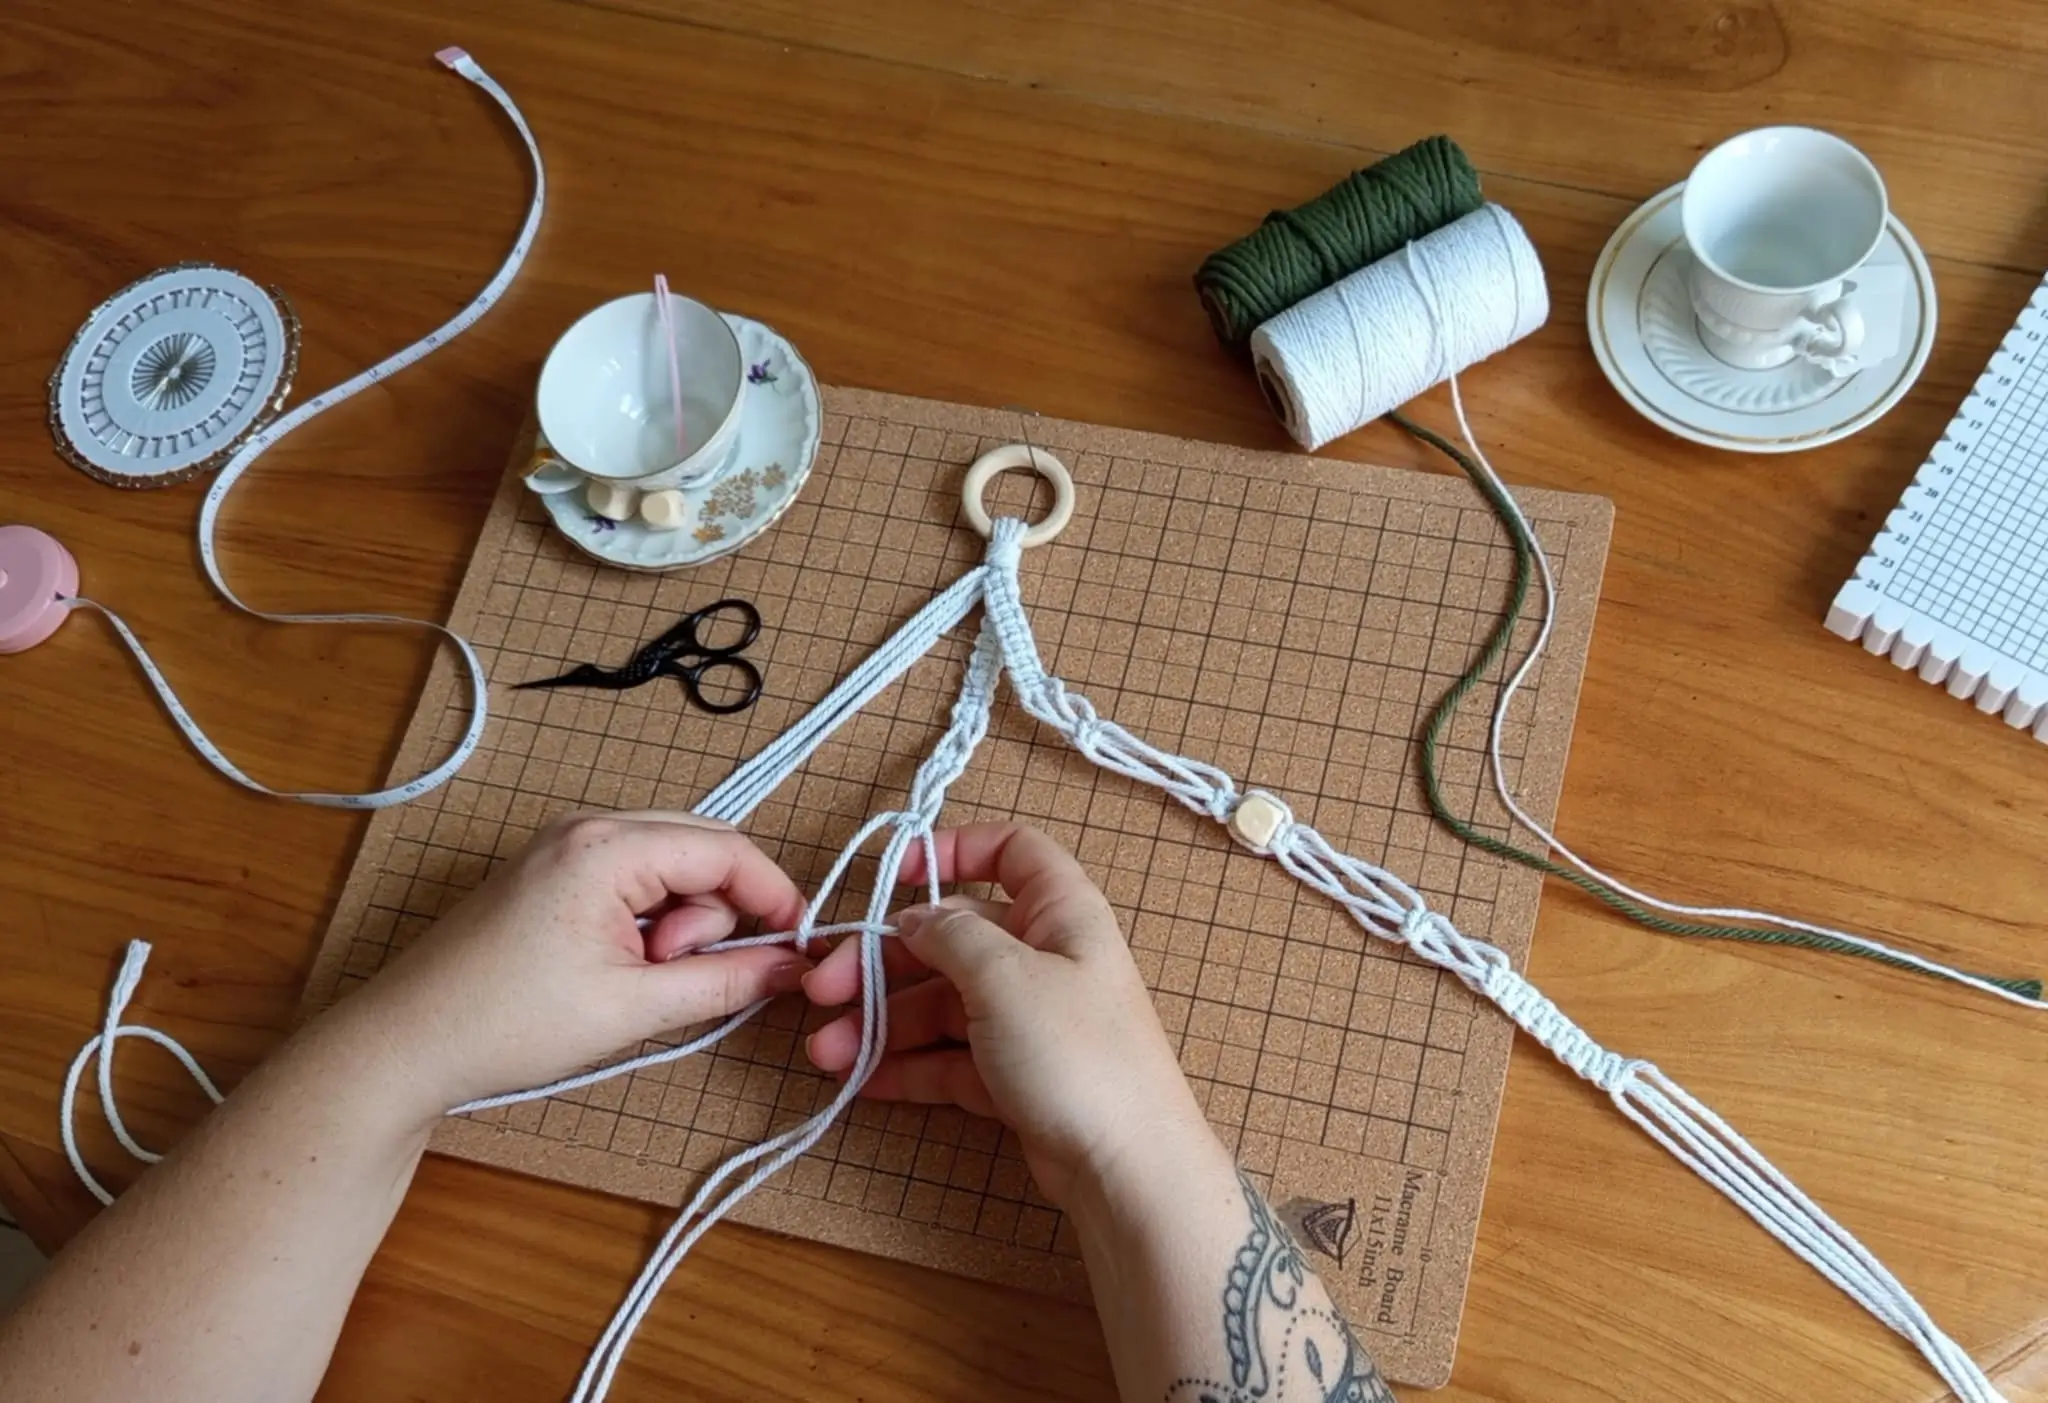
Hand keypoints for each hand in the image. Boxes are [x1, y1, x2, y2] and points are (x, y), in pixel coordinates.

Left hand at [336, 811, 809, 1117]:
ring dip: (677, 920)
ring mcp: (563, 845)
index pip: (726, 849)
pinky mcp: (549, 871)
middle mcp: (587, 827)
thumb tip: (789, 968)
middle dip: (716, 912)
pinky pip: (631, 878)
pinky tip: (621, 968)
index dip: (773, 896)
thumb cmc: (507, 1024)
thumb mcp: (632, 1009)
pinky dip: (647, 919)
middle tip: (681, 973)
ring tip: (639, 978)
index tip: (798, 945)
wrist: (404, 1044)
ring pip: (668, 864)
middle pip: (700, 847)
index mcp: (607, 847)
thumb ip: (722, 981)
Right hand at [802, 823, 1215, 1206]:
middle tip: (824, 991)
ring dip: (883, 1024)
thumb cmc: (1076, 1052)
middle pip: (952, 939)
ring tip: (827, 1054)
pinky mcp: (1014, 1075)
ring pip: (943, 1004)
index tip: (896, 874)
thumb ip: (951, 936)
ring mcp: (1028, 1020)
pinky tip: (861, 1079)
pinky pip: (950, 1057)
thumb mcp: (1005, 975)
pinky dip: (907, 1065)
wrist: (1125, 1166)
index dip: (954, 850)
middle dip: (885, 963)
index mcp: (1059, 912)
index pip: (1011, 852)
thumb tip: (915, 918)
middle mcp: (1044, 958)